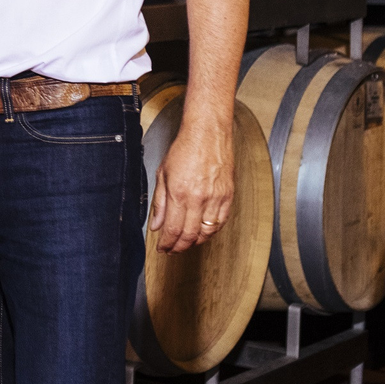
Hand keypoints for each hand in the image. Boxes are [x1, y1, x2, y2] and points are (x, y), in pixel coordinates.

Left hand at [150, 115, 233, 252]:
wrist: (208, 134)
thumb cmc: (185, 149)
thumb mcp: (163, 174)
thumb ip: (159, 202)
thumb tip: (156, 225)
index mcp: (179, 193)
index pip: (172, 229)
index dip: (167, 243)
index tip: (162, 248)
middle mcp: (199, 198)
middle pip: (189, 234)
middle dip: (179, 246)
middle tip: (172, 250)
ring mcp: (216, 198)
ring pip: (207, 232)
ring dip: (195, 242)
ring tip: (186, 243)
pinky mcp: (229, 196)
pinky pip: (221, 222)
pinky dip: (211, 231)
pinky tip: (203, 232)